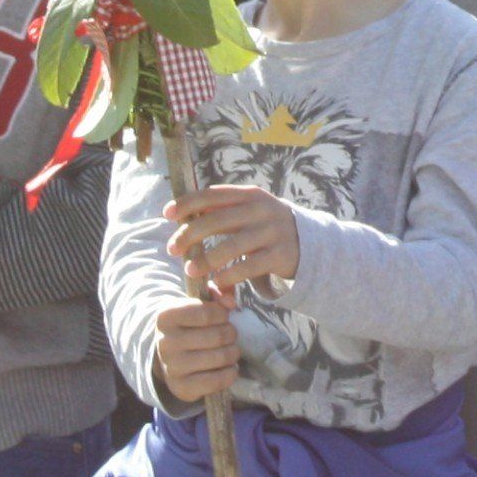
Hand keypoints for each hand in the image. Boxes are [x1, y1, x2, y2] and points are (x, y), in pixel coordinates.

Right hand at [152, 289, 242, 407]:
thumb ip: (216, 296)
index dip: (222, 314)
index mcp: (165, 318)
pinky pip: (218, 380)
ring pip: (221, 357)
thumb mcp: (196, 305)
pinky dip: (230, 373)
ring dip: (233, 352)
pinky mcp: (182, 388)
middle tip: (230, 334)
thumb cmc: (188, 326)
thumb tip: (230, 302)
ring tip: (231, 350)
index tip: (222, 317)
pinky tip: (229, 367)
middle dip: (231, 333)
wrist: (168, 358)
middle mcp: (165, 343)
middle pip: (217, 336)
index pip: (206, 313)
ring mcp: (172, 367)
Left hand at [167, 186, 300, 299]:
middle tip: (172, 249)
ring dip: (205, 260)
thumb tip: (180, 212)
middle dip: (189, 236)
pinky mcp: (280, 255)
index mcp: (250, 194)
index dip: (187, 203)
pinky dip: (228, 276)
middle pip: (216, 222)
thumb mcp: (248, 211)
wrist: (309, 244)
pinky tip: (216, 282)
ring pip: (230, 247)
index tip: (167, 214)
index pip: (213, 195)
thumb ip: (221, 210)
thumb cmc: (264, 227)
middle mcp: (262, 210)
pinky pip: (247, 267)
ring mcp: (272, 232)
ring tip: (191, 270)